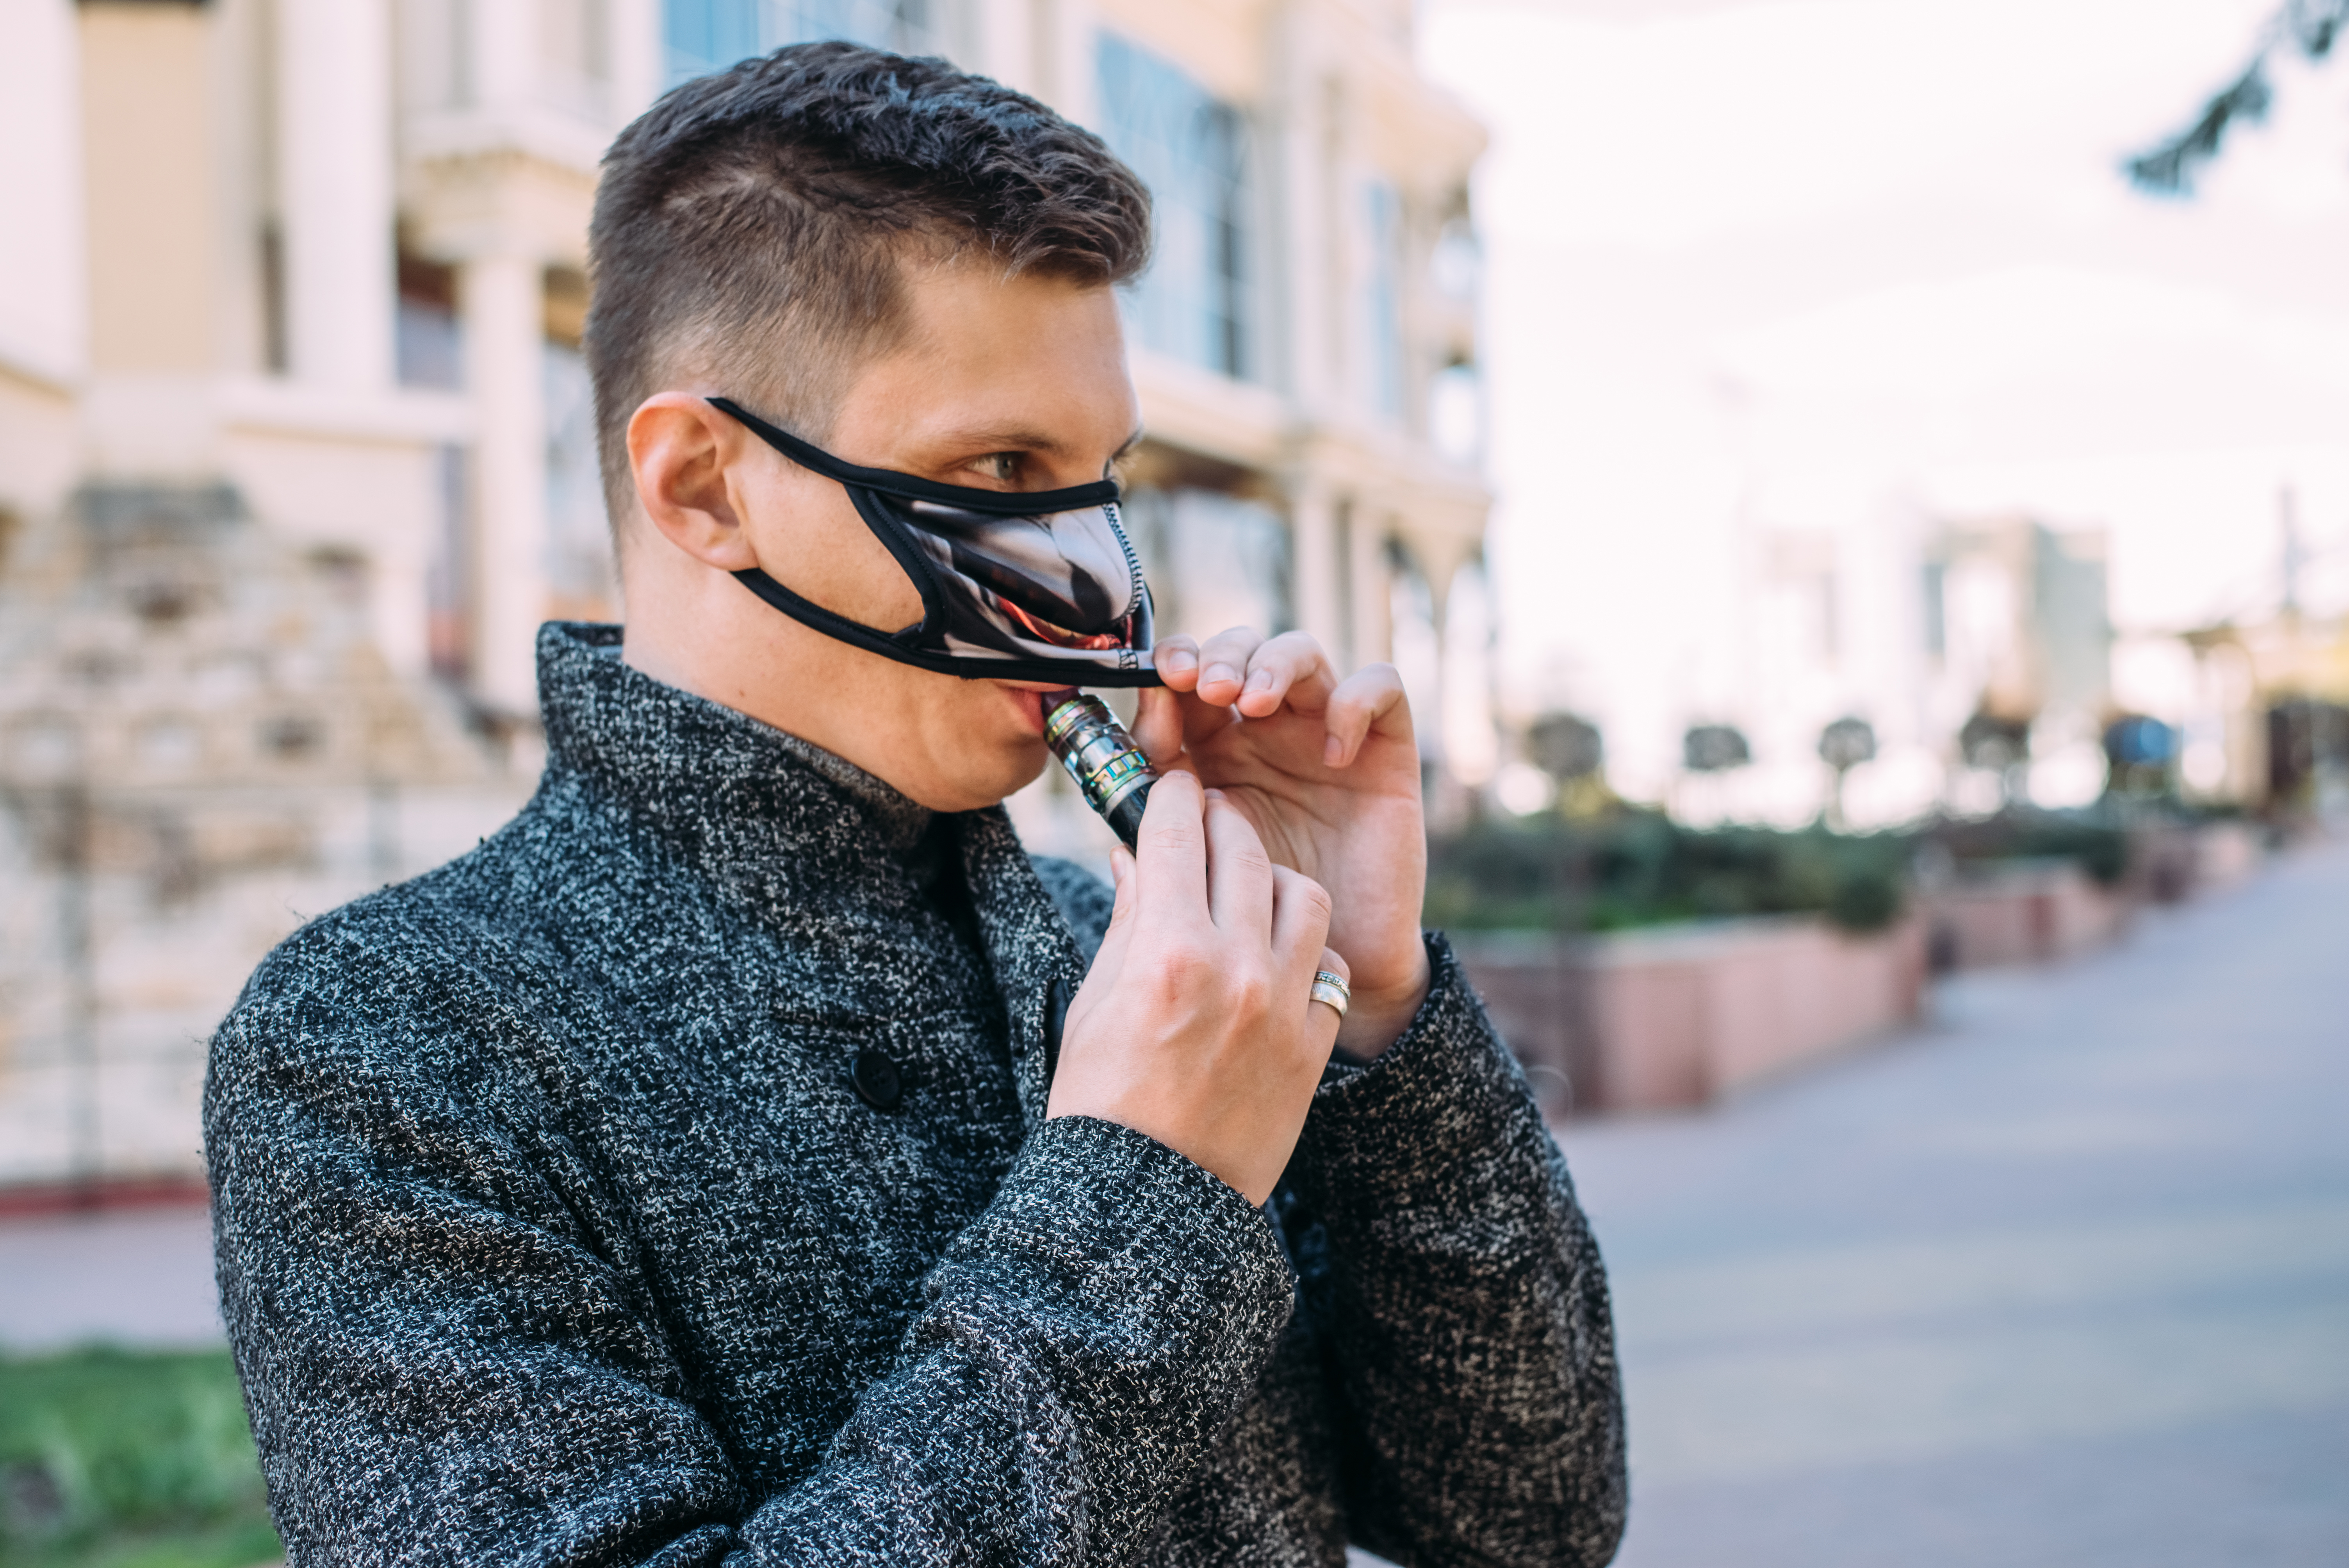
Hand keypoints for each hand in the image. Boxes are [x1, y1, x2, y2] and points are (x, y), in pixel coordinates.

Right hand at [1047, 771, 1346, 1205]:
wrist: (1147, 1200)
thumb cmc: (1101, 1102)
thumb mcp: (1094, 1004)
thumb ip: (1126, 922)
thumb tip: (1135, 857)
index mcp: (1166, 952)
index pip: (1175, 834)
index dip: (1172, 796)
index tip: (1172, 784)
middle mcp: (1233, 968)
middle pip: (1241, 849)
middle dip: (1220, 819)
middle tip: (1209, 816)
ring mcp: (1282, 1007)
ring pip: (1301, 896)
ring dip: (1272, 878)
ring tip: (1250, 885)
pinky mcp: (1312, 1045)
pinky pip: (1330, 967)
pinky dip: (1305, 948)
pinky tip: (1279, 953)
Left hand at [1135, 630, 1429, 1056]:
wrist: (1335, 965)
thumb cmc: (1259, 914)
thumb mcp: (1196, 860)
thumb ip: (1159, 814)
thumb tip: (1122, 758)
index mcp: (1213, 748)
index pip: (1190, 678)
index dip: (1174, 666)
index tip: (1160, 680)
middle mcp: (1268, 731)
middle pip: (1243, 649)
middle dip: (1221, 655)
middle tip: (1207, 687)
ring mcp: (1324, 733)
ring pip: (1304, 654)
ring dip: (1274, 663)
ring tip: (1253, 701)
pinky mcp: (1384, 750)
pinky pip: (1381, 689)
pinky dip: (1354, 701)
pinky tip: (1332, 750)